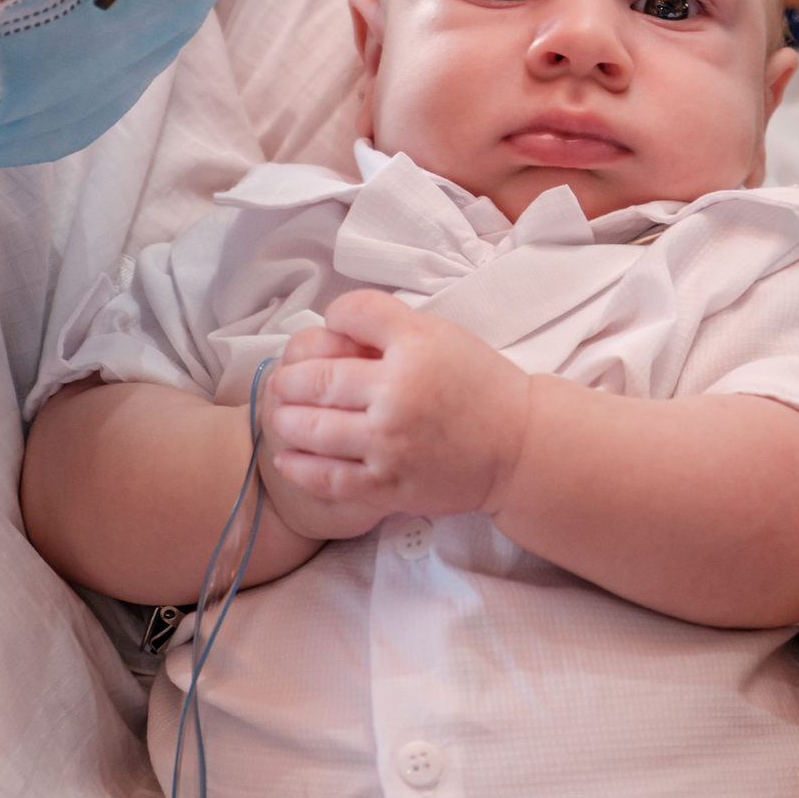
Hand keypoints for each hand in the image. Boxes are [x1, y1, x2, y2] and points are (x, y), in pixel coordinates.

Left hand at [263, 289, 531, 523]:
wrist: (518, 446)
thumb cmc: (479, 385)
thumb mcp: (442, 335)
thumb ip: (389, 325)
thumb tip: (334, 323)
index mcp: (416, 345)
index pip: (353, 313)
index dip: (334, 316)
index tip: (331, 324)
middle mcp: (398, 391)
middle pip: (318, 377)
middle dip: (290, 378)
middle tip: (282, 380)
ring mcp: (390, 442)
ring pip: (314, 429)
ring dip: (287, 419)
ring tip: (280, 415)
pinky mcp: (389, 484)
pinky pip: (329, 478)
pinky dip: (300, 467)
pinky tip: (286, 458)